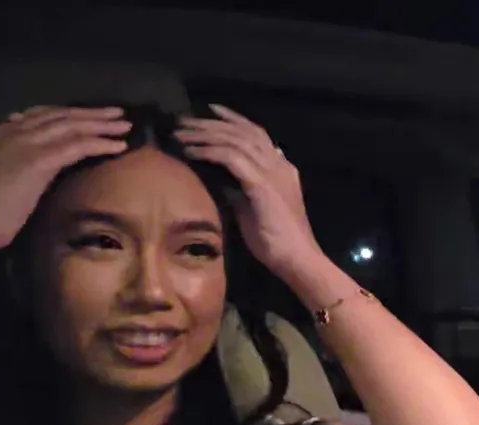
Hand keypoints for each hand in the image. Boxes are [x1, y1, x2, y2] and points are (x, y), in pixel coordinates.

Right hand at [0, 106, 129, 265]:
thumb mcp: (6, 174)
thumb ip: (22, 160)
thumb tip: (46, 157)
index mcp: (4, 132)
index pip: (44, 114)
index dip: (72, 113)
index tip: (95, 113)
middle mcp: (15, 131)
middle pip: (62, 116)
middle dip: (92, 113)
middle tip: (119, 112)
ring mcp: (26, 143)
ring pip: (72, 127)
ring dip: (102, 125)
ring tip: (125, 125)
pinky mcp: (38, 161)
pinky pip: (77, 146)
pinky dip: (100, 144)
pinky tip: (119, 145)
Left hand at [174, 105, 322, 275]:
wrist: (297, 259)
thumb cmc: (276, 241)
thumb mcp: (253, 208)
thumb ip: (239, 189)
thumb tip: (217, 177)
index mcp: (282, 169)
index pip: (256, 134)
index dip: (233, 119)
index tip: (210, 111)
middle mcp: (279, 165)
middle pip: (243, 132)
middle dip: (211, 123)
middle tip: (184, 120)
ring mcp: (272, 173)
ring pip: (235, 140)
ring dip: (205, 134)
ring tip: (181, 133)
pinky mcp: (262, 185)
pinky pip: (230, 158)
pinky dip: (209, 151)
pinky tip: (191, 151)